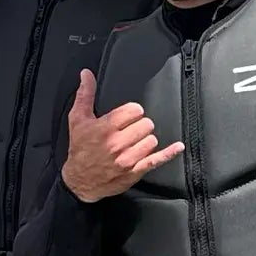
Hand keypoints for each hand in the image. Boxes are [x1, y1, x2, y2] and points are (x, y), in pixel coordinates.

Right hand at [60, 68, 184, 203]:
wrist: (79, 180)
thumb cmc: (80, 149)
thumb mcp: (77, 119)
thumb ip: (85, 95)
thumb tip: (87, 74)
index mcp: (105, 128)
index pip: (134, 110)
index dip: (132, 112)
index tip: (128, 117)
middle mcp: (117, 143)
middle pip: (146, 124)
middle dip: (139, 125)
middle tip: (130, 131)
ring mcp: (128, 159)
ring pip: (151, 140)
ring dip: (145, 139)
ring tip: (134, 142)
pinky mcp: (135, 171)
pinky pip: (157, 160)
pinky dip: (169, 153)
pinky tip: (178, 147)